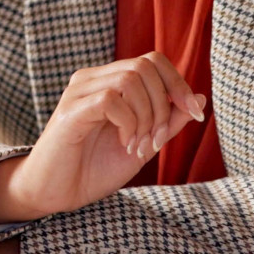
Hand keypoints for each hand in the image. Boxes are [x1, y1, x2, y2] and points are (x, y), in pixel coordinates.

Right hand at [0, 51, 204, 221]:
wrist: (54, 192)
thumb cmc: (92, 169)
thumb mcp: (142, 145)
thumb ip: (167, 122)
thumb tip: (198, 98)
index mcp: (107, 83)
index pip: (151, 60)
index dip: (178, 83)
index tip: (194, 115)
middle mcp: (91, 80)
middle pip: (144, 66)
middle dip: (164, 104)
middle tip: (156, 140)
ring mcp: (78, 92)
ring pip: (129, 79)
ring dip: (146, 116)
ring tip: (138, 144)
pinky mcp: (71, 111)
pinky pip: (111, 98)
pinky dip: (128, 122)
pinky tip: (123, 142)